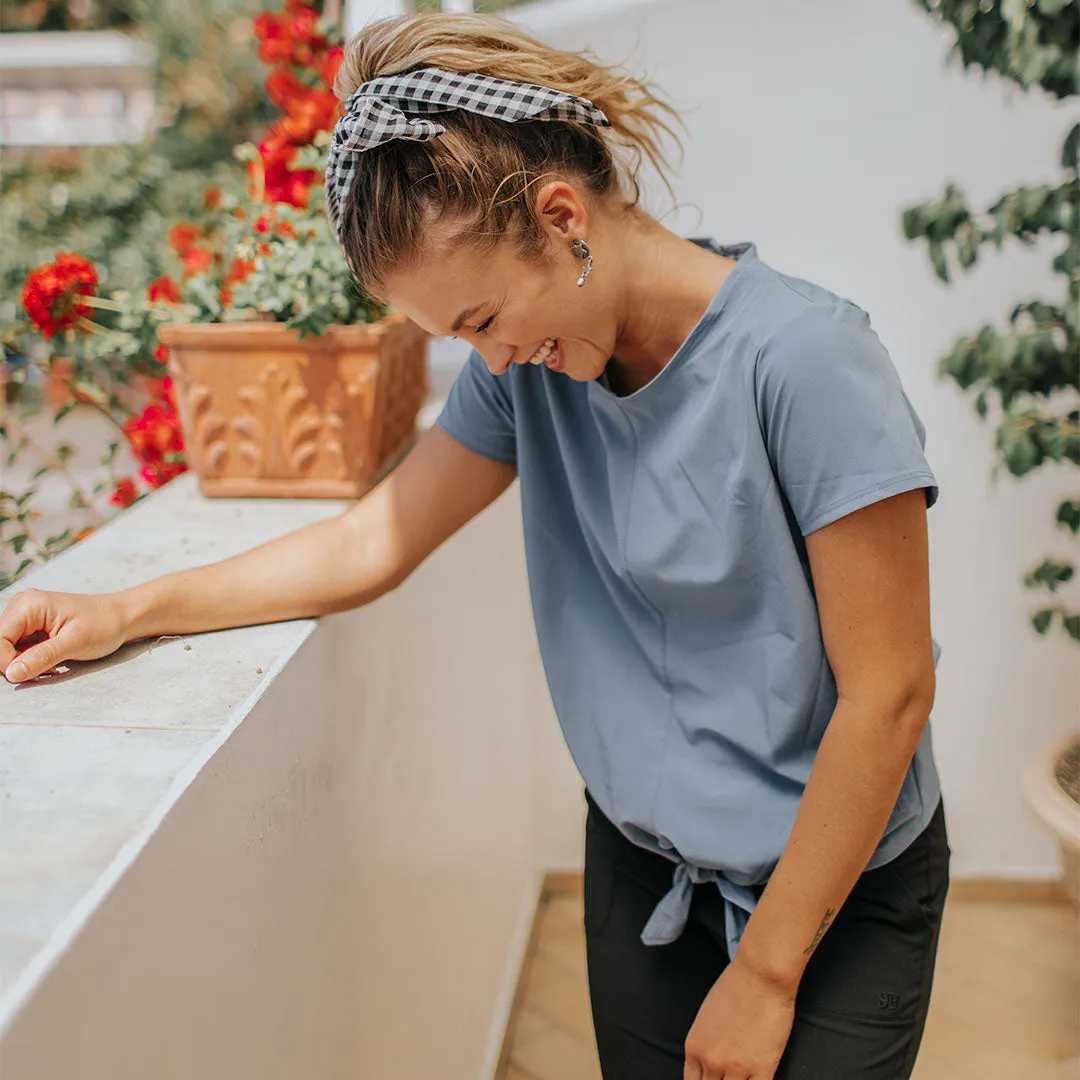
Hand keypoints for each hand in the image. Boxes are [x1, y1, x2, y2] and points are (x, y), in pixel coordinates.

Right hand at [1, 587, 128, 682]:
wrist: (122, 617)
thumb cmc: (104, 624)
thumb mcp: (74, 643)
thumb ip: (41, 657)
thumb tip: (11, 673)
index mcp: (29, 605)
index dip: (7, 662)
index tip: (30, 674)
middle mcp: (22, 606)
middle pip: (0, 644)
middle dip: (18, 663)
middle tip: (47, 670)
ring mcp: (26, 616)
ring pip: (8, 649)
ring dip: (26, 663)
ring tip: (53, 665)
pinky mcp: (32, 626)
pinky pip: (19, 649)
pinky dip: (32, 660)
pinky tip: (52, 661)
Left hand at [684, 956, 796, 1079]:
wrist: (760, 975)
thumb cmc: (735, 986)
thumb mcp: (706, 1016)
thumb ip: (705, 1042)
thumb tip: (710, 1060)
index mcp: (694, 1047)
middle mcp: (711, 1061)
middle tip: (728, 1077)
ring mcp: (736, 1067)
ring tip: (743, 1076)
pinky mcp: (762, 1069)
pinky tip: (757, 1079)